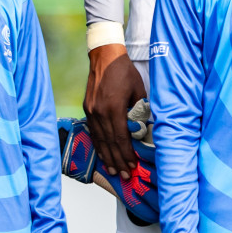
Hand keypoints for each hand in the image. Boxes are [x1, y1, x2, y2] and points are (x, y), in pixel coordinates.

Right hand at [84, 43, 146, 178]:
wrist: (104, 57)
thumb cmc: (124, 72)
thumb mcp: (139, 91)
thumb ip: (140, 111)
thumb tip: (144, 129)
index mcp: (113, 108)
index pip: (120, 138)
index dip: (127, 154)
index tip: (133, 166)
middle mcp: (99, 112)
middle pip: (108, 142)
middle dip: (117, 160)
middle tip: (124, 175)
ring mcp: (90, 110)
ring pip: (99, 139)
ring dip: (106, 156)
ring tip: (113, 170)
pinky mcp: (87, 108)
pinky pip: (93, 131)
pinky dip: (99, 144)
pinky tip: (103, 153)